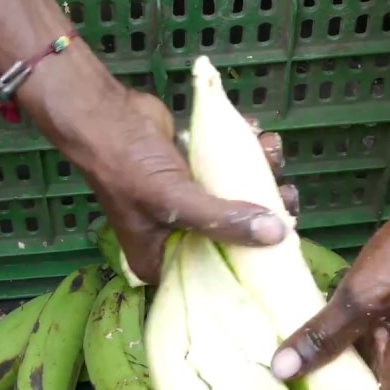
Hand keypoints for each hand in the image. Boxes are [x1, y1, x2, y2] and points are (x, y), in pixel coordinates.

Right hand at [79, 88, 297, 283]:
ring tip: (272, 150)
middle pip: (237, 235)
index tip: (288, 241)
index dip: (256, 262)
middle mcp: (181, 237)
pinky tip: (258, 135)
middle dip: (267, 211)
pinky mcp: (198, 173)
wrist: (102, 114)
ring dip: (262, 173)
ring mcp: (191, 203)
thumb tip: (278, 235)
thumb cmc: (127, 166)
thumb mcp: (174, 200)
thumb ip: (222, 219)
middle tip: (288, 193)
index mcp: (166, 259)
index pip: (220, 275)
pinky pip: (232, 170)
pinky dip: (248, 152)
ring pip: (239, 198)